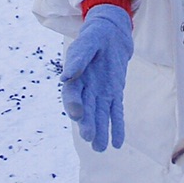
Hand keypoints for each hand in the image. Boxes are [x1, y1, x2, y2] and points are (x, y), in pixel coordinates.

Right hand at [62, 4, 131, 150]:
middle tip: (89, 138)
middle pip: (86, 109)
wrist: (110, 34)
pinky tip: (118, 143)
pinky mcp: (114, 94)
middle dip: (87, 124)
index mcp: (75, 77)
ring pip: (100, 115)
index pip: (72, 94)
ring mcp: (100, 94)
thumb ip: (78, 59)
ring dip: (101, 131)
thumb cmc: (95, 37)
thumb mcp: (88, 43)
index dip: (74, 105)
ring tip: (101, 148)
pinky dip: (117, 127)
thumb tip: (65, 76)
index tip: (77, 115)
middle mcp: (85, 89)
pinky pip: (116, 113)